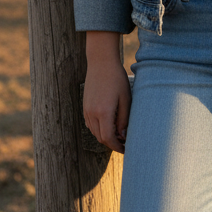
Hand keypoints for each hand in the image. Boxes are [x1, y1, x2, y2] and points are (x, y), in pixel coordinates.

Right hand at [83, 31, 131, 152]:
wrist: (101, 63)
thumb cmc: (117, 79)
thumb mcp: (125, 99)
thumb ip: (124, 119)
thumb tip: (123, 136)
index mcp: (103, 112)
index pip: (109, 138)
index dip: (118, 147)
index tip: (127, 149)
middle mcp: (92, 113)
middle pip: (101, 138)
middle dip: (113, 144)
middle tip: (126, 144)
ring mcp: (86, 110)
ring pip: (95, 132)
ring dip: (106, 137)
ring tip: (120, 136)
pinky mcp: (85, 106)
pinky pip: (91, 125)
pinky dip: (100, 129)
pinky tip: (110, 126)